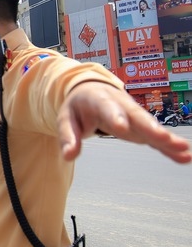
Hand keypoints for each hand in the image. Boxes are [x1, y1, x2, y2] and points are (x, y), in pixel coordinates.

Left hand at [58, 82, 190, 163]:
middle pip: (136, 116)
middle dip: (150, 127)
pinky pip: (156, 137)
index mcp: (99, 100)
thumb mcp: (66, 119)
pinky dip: (169, 146)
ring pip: (151, 126)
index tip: (122, 128)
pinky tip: (184, 156)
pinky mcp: (141, 128)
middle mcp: (122, 106)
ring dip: (167, 138)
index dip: (115, 117)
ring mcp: (134, 116)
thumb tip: (68, 155)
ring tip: (183, 149)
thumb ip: (68, 137)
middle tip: (162, 138)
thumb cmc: (79, 106)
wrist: (92, 90)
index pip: (107, 108)